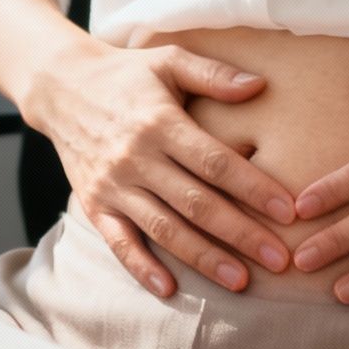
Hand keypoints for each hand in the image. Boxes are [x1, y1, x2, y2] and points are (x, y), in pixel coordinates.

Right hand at [23, 41, 299, 296]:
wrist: (59, 87)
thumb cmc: (124, 73)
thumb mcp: (167, 60)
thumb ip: (212, 74)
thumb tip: (259, 85)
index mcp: (159, 123)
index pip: (214, 162)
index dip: (253, 188)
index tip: (289, 210)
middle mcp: (136, 158)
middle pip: (196, 203)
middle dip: (241, 234)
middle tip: (281, 259)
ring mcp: (113, 185)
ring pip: (164, 229)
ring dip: (204, 257)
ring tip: (241, 281)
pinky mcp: (94, 204)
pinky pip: (119, 242)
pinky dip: (141, 268)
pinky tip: (169, 288)